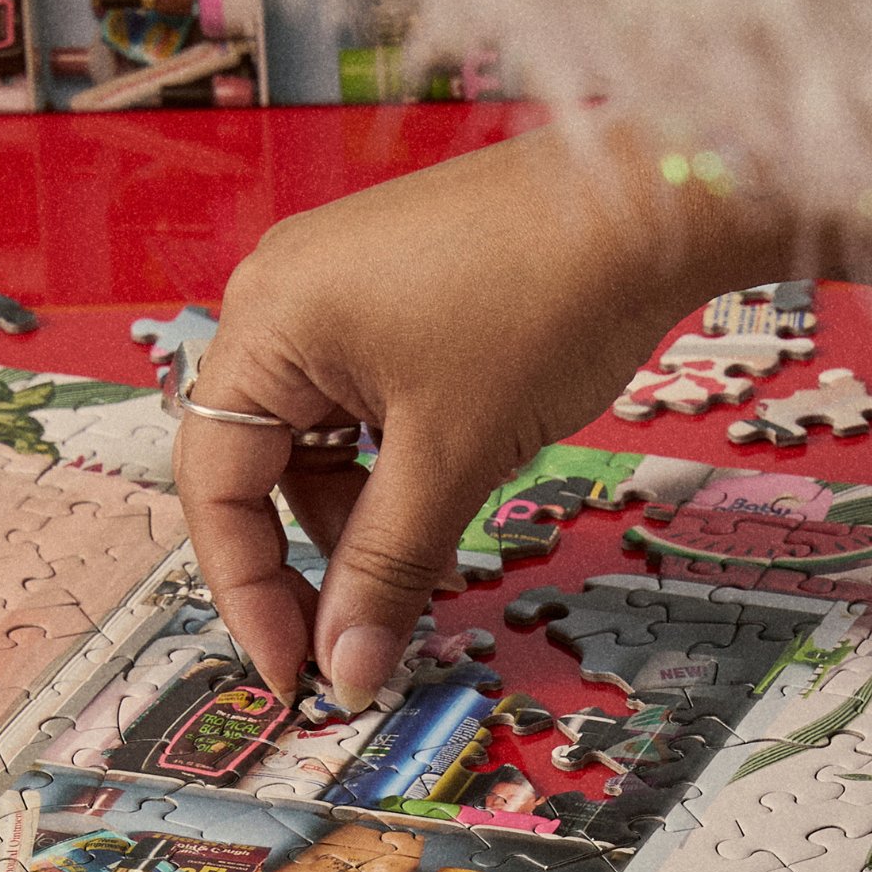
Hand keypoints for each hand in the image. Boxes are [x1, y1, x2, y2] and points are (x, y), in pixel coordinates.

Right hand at [172, 116, 797, 708]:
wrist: (655, 199)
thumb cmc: (549, 301)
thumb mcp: (453, 455)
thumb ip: (385, 569)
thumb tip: (348, 668)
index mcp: (265, 323)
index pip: (216, 485)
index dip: (247, 591)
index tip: (295, 672)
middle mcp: (277, 299)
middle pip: (254, 465)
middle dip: (299, 560)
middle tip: (347, 643)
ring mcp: (330, 291)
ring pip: (310, 443)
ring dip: (351, 518)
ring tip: (416, 572)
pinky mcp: (382, 296)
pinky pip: (352, 405)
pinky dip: (383, 467)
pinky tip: (432, 504)